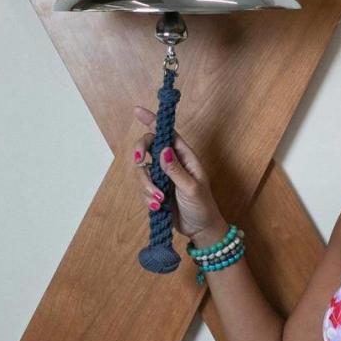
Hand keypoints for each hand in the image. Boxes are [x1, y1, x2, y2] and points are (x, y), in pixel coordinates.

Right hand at [130, 105, 226, 242]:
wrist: (201, 230)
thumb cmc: (203, 206)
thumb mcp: (191, 188)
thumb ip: (175, 170)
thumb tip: (163, 150)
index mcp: (184, 157)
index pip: (167, 134)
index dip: (153, 121)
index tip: (138, 111)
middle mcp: (171, 163)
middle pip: (147, 148)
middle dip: (140, 154)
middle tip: (140, 162)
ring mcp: (162, 177)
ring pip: (142, 171)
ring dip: (147, 186)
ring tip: (160, 200)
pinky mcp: (156, 190)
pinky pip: (143, 188)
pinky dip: (148, 198)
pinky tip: (158, 207)